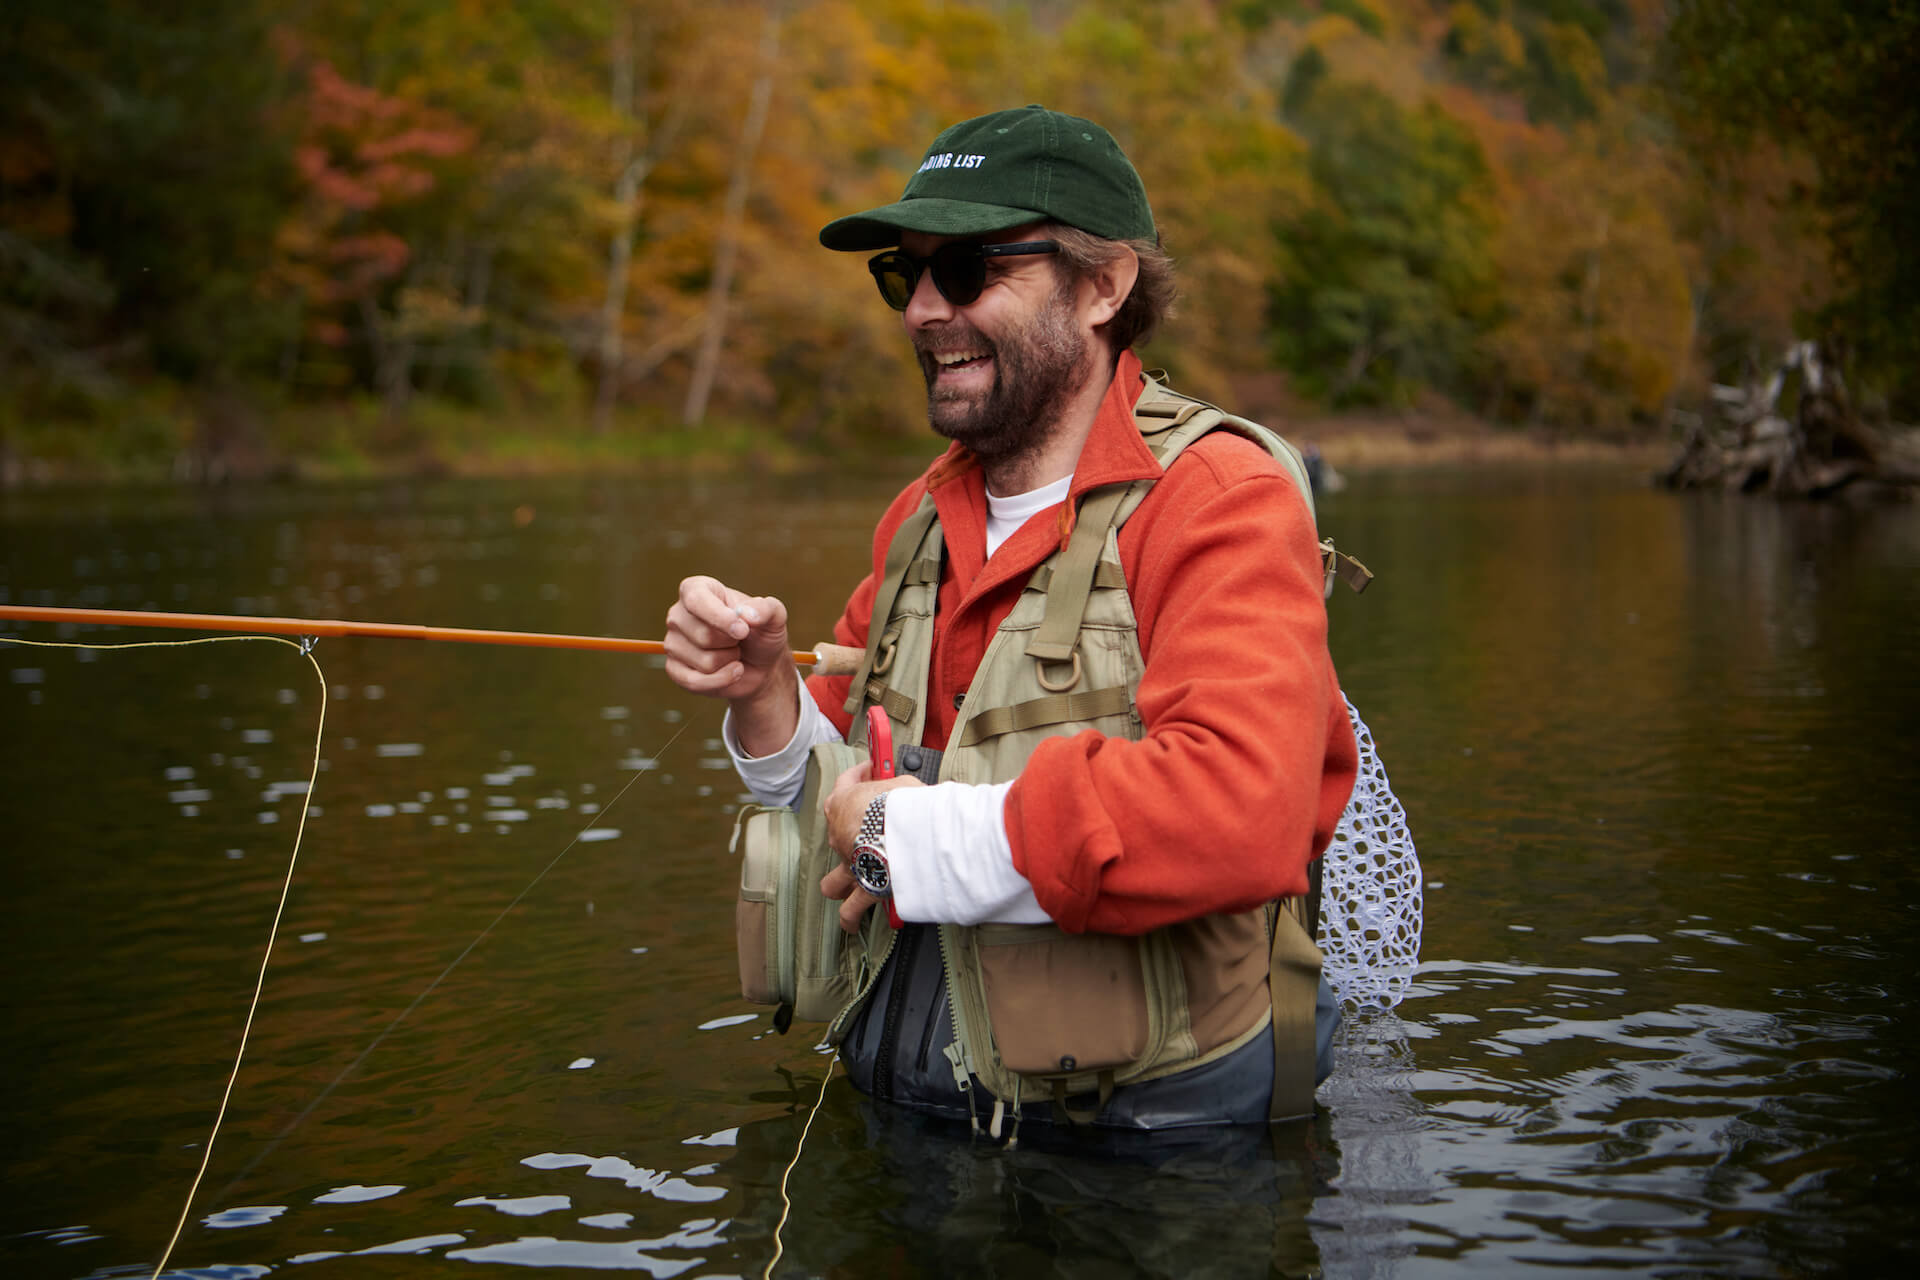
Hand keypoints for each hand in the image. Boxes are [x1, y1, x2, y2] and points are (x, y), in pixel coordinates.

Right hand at [663, 575, 796, 754]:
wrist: (759, 664)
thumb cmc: (761, 633)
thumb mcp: (774, 616)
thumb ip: (767, 609)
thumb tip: (747, 615)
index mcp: (697, 590)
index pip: (696, 600)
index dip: (720, 618)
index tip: (743, 630)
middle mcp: (678, 614)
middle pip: (704, 636)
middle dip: (732, 643)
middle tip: (739, 639)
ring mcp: (673, 643)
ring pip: (704, 661)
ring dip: (729, 662)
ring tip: (733, 653)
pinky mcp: (674, 669)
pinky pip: (694, 681)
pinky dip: (722, 680)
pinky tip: (732, 672)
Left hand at [819, 759, 923, 932]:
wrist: (906, 831)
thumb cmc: (903, 802)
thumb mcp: (902, 782)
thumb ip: (898, 787)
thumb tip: (909, 790)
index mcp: (844, 803)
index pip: (846, 783)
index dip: (858, 775)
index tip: (871, 770)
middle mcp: (840, 835)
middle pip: (837, 833)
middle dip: (852, 832)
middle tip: (875, 827)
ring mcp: (850, 863)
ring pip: (833, 880)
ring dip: (839, 883)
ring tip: (850, 884)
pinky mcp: (863, 887)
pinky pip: (851, 909)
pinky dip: (851, 916)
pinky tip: (853, 922)